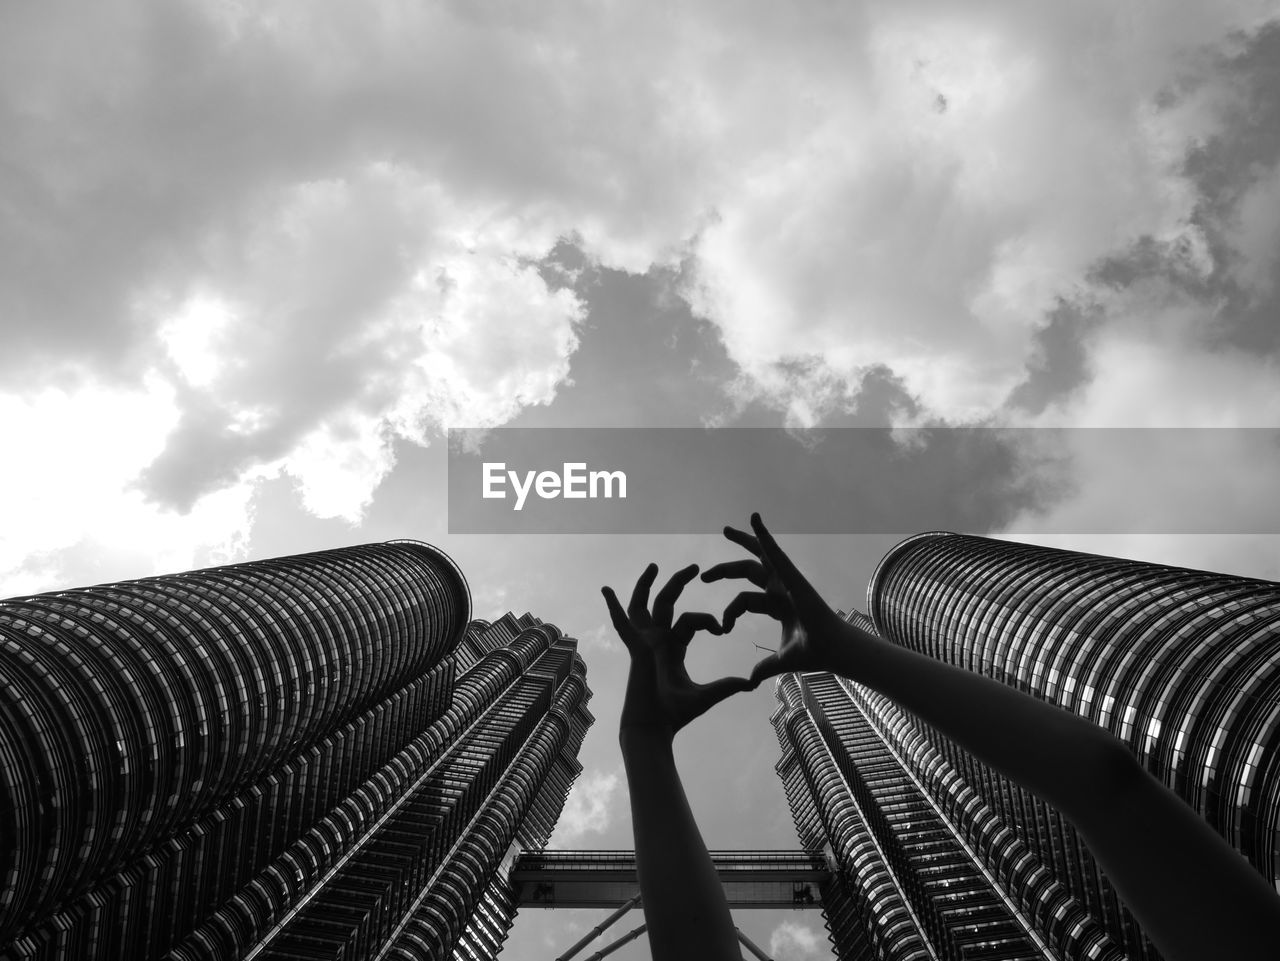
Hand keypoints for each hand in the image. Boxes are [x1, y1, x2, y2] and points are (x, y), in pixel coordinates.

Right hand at [603, 562, 752, 738]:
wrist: (656, 727)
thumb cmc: (677, 714)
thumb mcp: (708, 694)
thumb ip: (727, 685)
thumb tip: (750, 682)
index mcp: (673, 648)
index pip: (690, 620)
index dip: (707, 620)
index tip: (722, 629)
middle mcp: (657, 641)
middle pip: (666, 603)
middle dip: (679, 583)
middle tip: (696, 566)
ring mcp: (644, 643)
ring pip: (643, 605)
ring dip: (647, 585)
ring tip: (654, 566)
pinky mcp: (636, 648)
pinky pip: (622, 624)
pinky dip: (613, 607)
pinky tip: (606, 589)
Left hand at [701, 512, 848, 684]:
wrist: (832, 649)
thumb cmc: (814, 652)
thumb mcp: (782, 659)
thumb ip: (765, 667)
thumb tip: (750, 681)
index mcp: (777, 605)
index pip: (745, 598)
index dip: (731, 611)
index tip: (722, 628)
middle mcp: (781, 588)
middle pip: (749, 570)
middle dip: (726, 570)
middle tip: (705, 576)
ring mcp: (787, 580)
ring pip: (761, 554)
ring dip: (744, 540)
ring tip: (725, 530)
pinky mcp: (792, 575)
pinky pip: (774, 551)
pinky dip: (764, 535)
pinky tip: (753, 519)